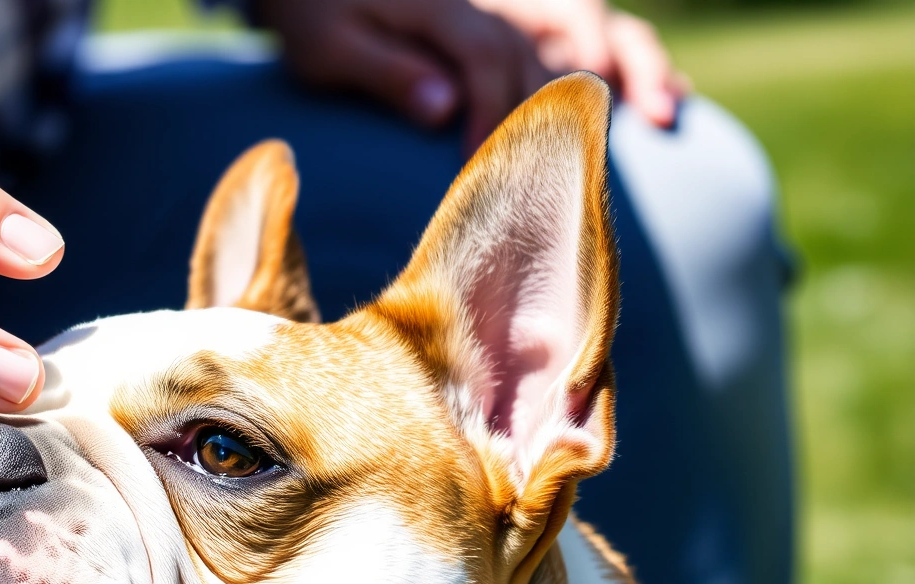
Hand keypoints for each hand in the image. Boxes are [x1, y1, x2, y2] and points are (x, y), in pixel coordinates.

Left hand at [257, 0, 683, 149]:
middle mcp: (493, 1)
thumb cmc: (318, 20)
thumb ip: (386, 73)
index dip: (493, 114)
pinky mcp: (524, 19)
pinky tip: (665, 103)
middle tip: (590, 162)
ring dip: (634, 66)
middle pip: (550, 44)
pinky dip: (632, 60)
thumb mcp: (329, 47)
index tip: (488, 167)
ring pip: (591, 27)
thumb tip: (443, 109)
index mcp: (445, 9)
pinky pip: (592, 30)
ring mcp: (514, 6)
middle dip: (572, 101)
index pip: (487, 58)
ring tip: (665, 114)